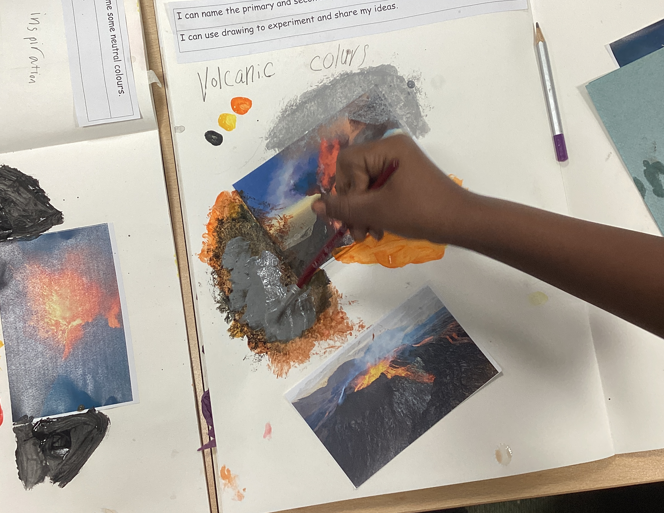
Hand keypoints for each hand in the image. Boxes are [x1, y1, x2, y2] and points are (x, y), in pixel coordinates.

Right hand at [312, 134, 470, 243]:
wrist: (461, 223)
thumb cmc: (422, 212)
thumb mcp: (378, 211)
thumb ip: (343, 208)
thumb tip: (315, 205)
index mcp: (387, 147)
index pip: (347, 163)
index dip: (345, 190)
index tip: (356, 213)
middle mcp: (392, 149)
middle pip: (353, 175)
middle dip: (353, 205)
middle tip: (358, 232)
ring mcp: (398, 163)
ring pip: (364, 186)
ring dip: (362, 212)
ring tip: (368, 234)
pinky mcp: (403, 178)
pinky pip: (377, 190)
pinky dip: (374, 210)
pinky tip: (378, 229)